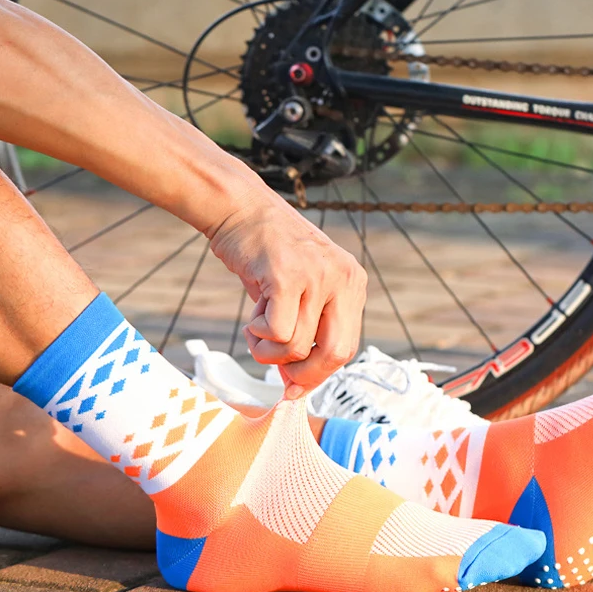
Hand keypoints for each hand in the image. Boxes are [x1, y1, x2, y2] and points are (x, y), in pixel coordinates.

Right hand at [207, 188, 366, 398]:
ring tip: (256, 323)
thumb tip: (298, 382)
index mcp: (352, 282)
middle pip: (335, 353)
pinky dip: (258, 334)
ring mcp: (318, 276)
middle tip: (277, 370)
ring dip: (268, 350)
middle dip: (303, 374)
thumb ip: (308, 328)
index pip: (348, 346)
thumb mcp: (302, 286)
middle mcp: (343, 278)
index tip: (295, 384)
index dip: (320, 372)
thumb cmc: (266, 252)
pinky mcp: (288, 276)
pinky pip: (276, 332)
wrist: (240, 207)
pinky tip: (253, 310)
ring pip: (298, 347)